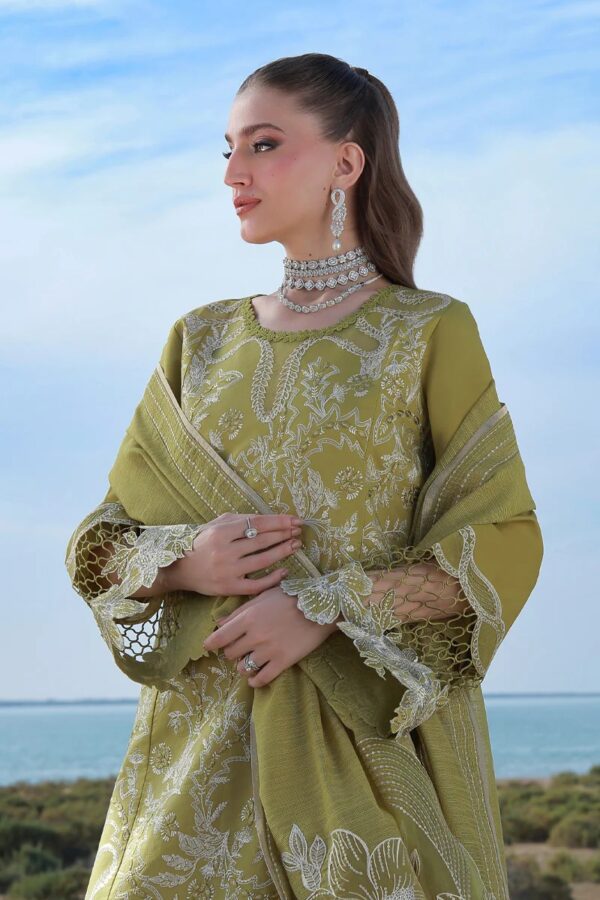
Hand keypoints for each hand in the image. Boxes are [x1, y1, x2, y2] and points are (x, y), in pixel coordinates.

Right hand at [165, 512, 303, 596]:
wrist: (179, 569)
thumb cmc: (200, 543)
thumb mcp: (215, 524)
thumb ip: (239, 520)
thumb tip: (269, 519)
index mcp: (221, 531)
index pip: (257, 523)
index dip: (279, 522)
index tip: (295, 520)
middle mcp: (224, 551)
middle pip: (262, 540)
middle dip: (284, 535)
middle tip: (298, 532)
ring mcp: (227, 570)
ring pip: (263, 560)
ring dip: (283, 552)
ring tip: (295, 546)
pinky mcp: (229, 587)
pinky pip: (256, 584)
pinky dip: (272, 578)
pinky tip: (284, 571)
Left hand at [202, 584, 337, 686]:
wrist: (321, 607)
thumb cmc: (290, 597)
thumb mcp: (262, 597)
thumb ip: (240, 611)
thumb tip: (220, 623)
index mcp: (248, 618)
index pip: (219, 638)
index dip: (210, 644)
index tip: (208, 646)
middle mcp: (255, 636)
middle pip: (230, 654)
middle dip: (232, 652)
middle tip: (240, 649)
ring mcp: (268, 650)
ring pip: (243, 668)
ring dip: (244, 666)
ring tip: (251, 661)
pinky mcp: (283, 662)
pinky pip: (261, 679)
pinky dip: (255, 681)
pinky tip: (256, 678)